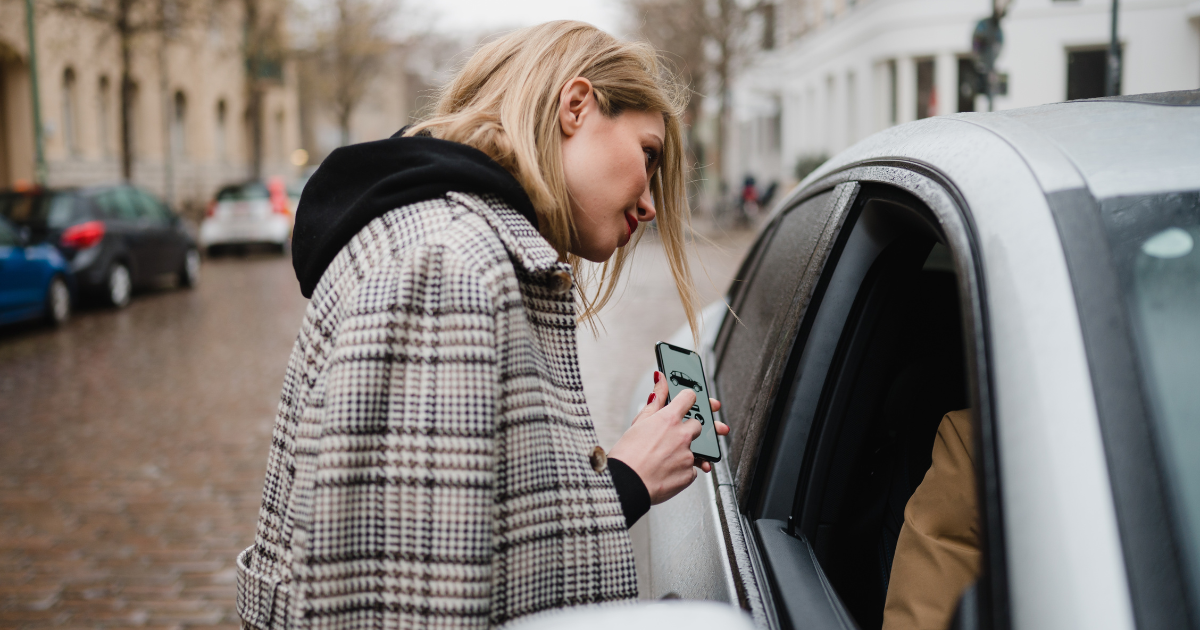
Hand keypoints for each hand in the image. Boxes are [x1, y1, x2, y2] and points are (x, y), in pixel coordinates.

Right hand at [608, 371, 729, 504]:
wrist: (625, 486)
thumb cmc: (627, 456)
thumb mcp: (639, 422)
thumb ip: (655, 399)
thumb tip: (661, 378)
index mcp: (669, 419)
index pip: (690, 397)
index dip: (688, 399)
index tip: (688, 402)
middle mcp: (682, 435)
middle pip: (698, 424)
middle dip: (688, 429)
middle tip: (670, 438)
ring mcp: (688, 455)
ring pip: (695, 448)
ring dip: (683, 452)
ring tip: (664, 458)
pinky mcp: (689, 474)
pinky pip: (692, 469)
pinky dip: (681, 470)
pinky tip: (666, 471)